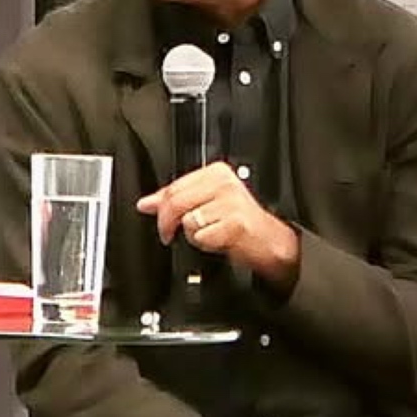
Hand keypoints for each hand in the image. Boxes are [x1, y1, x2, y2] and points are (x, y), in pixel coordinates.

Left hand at [138, 161, 299, 288]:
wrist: (270, 241)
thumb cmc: (238, 222)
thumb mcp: (206, 203)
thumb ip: (175, 200)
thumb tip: (146, 203)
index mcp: (215, 172)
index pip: (173, 186)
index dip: (158, 205)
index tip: (152, 214)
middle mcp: (224, 183)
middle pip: (176, 202)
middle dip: (167, 223)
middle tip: (169, 234)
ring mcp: (231, 202)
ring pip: (188, 221)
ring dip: (193, 235)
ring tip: (209, 233)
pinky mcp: (235, 223)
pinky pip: (202, 236)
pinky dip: (206, 244)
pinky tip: (219, 240)